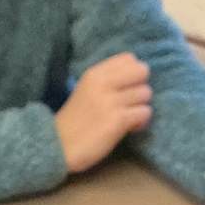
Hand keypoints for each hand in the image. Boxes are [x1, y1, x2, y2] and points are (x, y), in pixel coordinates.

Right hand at [54, 52, 152, 172]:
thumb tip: (135, 78)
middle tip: (131, 101)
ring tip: (130, 117)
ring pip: (146, 93)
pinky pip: (145, 112)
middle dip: (141, 86)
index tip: (125, 87)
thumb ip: (107, 81)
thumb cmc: (73, 121)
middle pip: (142, 71)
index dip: (133, 73)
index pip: (128, 58)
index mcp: (94, 73)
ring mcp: (111, 101)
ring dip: (141, 106)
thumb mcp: (85, 90)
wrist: (59, 146)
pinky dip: (141, 122)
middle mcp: (103, 83)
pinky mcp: (118, 120)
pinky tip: (130, 128)